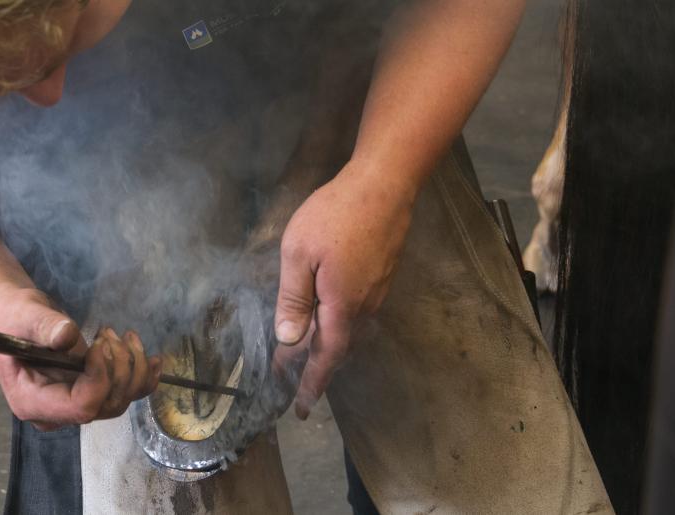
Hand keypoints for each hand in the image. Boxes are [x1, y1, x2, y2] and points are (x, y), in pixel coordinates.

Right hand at [0, 286, 161, 430]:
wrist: (16, 317)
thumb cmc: (13, 316)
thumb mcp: (24, 315)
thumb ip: (43, 326)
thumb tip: (66, 336)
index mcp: (32, 401)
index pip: (81, 407)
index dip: (100, 378)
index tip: (100, 345)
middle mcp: (56, 412)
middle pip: (105, 406)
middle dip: (120, 368)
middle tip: (109, 333)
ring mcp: (74, 406)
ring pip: (120, 400)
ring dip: (132, 367)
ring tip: (124, 335)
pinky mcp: (90, 394)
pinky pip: (125, 395)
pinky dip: (144, 377)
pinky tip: (155, 360)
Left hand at [272, 160, 416, 418]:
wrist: (386, 184)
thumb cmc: (336, 215)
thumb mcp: (299, 253)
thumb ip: (293, 299)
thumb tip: (288, 340)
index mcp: (341, 306)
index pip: (325, 358)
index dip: (311, 384)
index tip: (301, 409)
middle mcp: (364, 306)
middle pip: (339, 349)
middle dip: (315, 368)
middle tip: (292, 381)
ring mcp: (378, 291)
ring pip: (350, 331)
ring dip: (328, 346)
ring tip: (306, 354)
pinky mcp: (383, 275)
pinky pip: (359, 313)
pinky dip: (340, 325)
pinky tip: (328, 318)